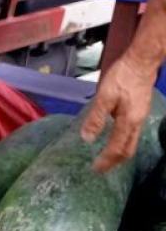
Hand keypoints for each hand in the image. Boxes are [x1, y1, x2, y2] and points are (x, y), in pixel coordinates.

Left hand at [81, 51, 157, 172]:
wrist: (142, 61)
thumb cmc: (123, 76)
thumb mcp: (104, 96)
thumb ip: (96, 118)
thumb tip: (87, 138)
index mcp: (128, 121)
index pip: (116, 149)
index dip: (105, 161)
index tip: (95, 169)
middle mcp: (137, 123)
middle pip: (127, 151)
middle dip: (114, 163)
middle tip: (101, 169)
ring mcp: (141, 117)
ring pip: (131, 144)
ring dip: (119, 154)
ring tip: (106, 159)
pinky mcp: (140, 112)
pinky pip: (133, 135)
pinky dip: (123, 144)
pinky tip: (114, 141)